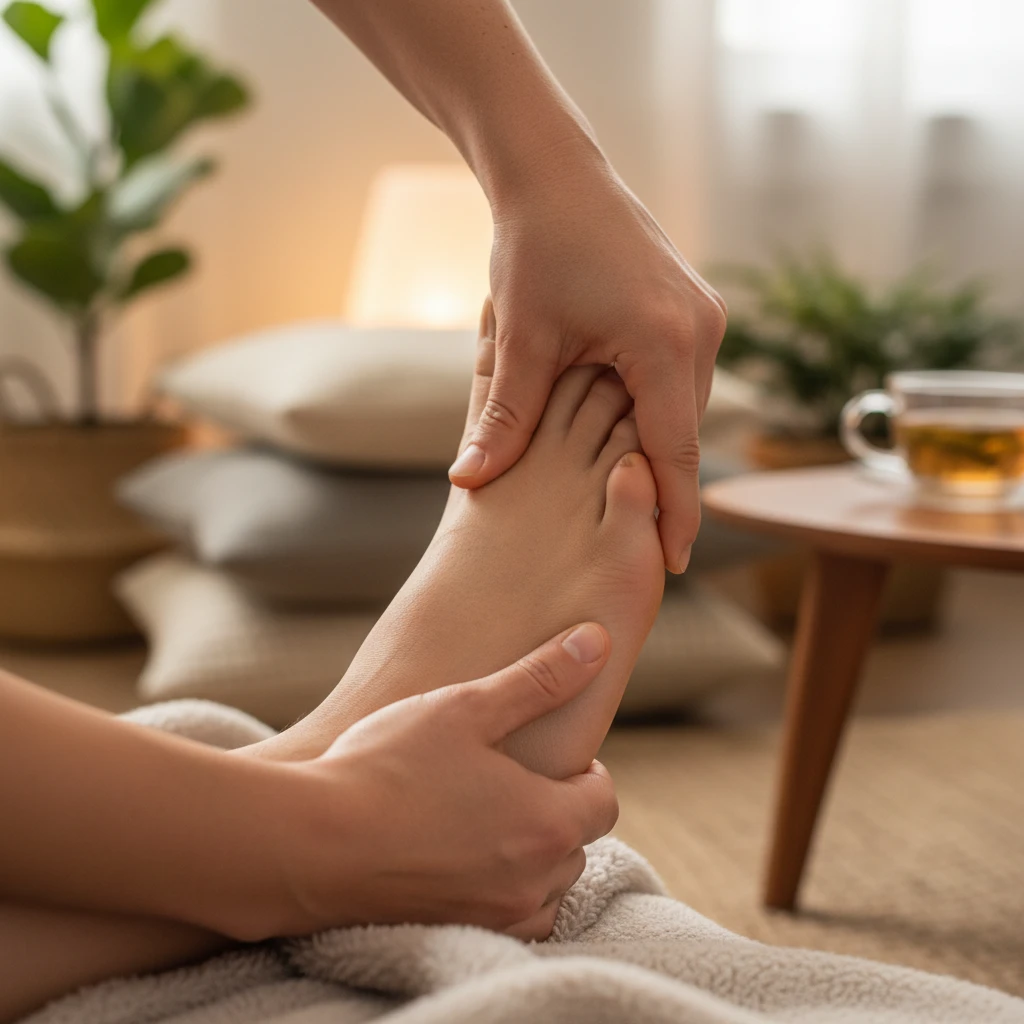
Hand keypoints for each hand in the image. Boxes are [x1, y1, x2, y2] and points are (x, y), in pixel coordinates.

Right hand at [279, 622, 617, 940]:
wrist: (310, 844)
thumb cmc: (388, 767)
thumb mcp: (467, 707)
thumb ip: (538, 678)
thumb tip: (596, 641)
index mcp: (547, 822)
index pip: (603, 800)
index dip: (585, 772)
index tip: (548, 757)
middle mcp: (534, 880)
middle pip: (577, 843)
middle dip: (556, 810)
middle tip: (509, 780)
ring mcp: (496, 916)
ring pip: (546, 886)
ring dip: (532, 855)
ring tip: (485, 817)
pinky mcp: (459, 934)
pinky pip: (510, 919)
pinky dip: (502, 891)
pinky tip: (460, 856)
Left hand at [448, 152, 725, 573]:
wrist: (554, 171)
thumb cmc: (534, 245)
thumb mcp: (518, 340)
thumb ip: (503, 417)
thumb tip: (468, 481)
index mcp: (667, 343)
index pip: (676, 454)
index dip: (673, 516)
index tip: (669, 567)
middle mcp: (703, 331)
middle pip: (684, 434)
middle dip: (664, 490)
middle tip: (647, 552)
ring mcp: (704, 317)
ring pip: (684, 408)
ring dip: (659, 450)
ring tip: (637, 507)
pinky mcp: (692, 308)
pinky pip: (680, 378)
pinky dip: (656, 413)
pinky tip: (629, 441)